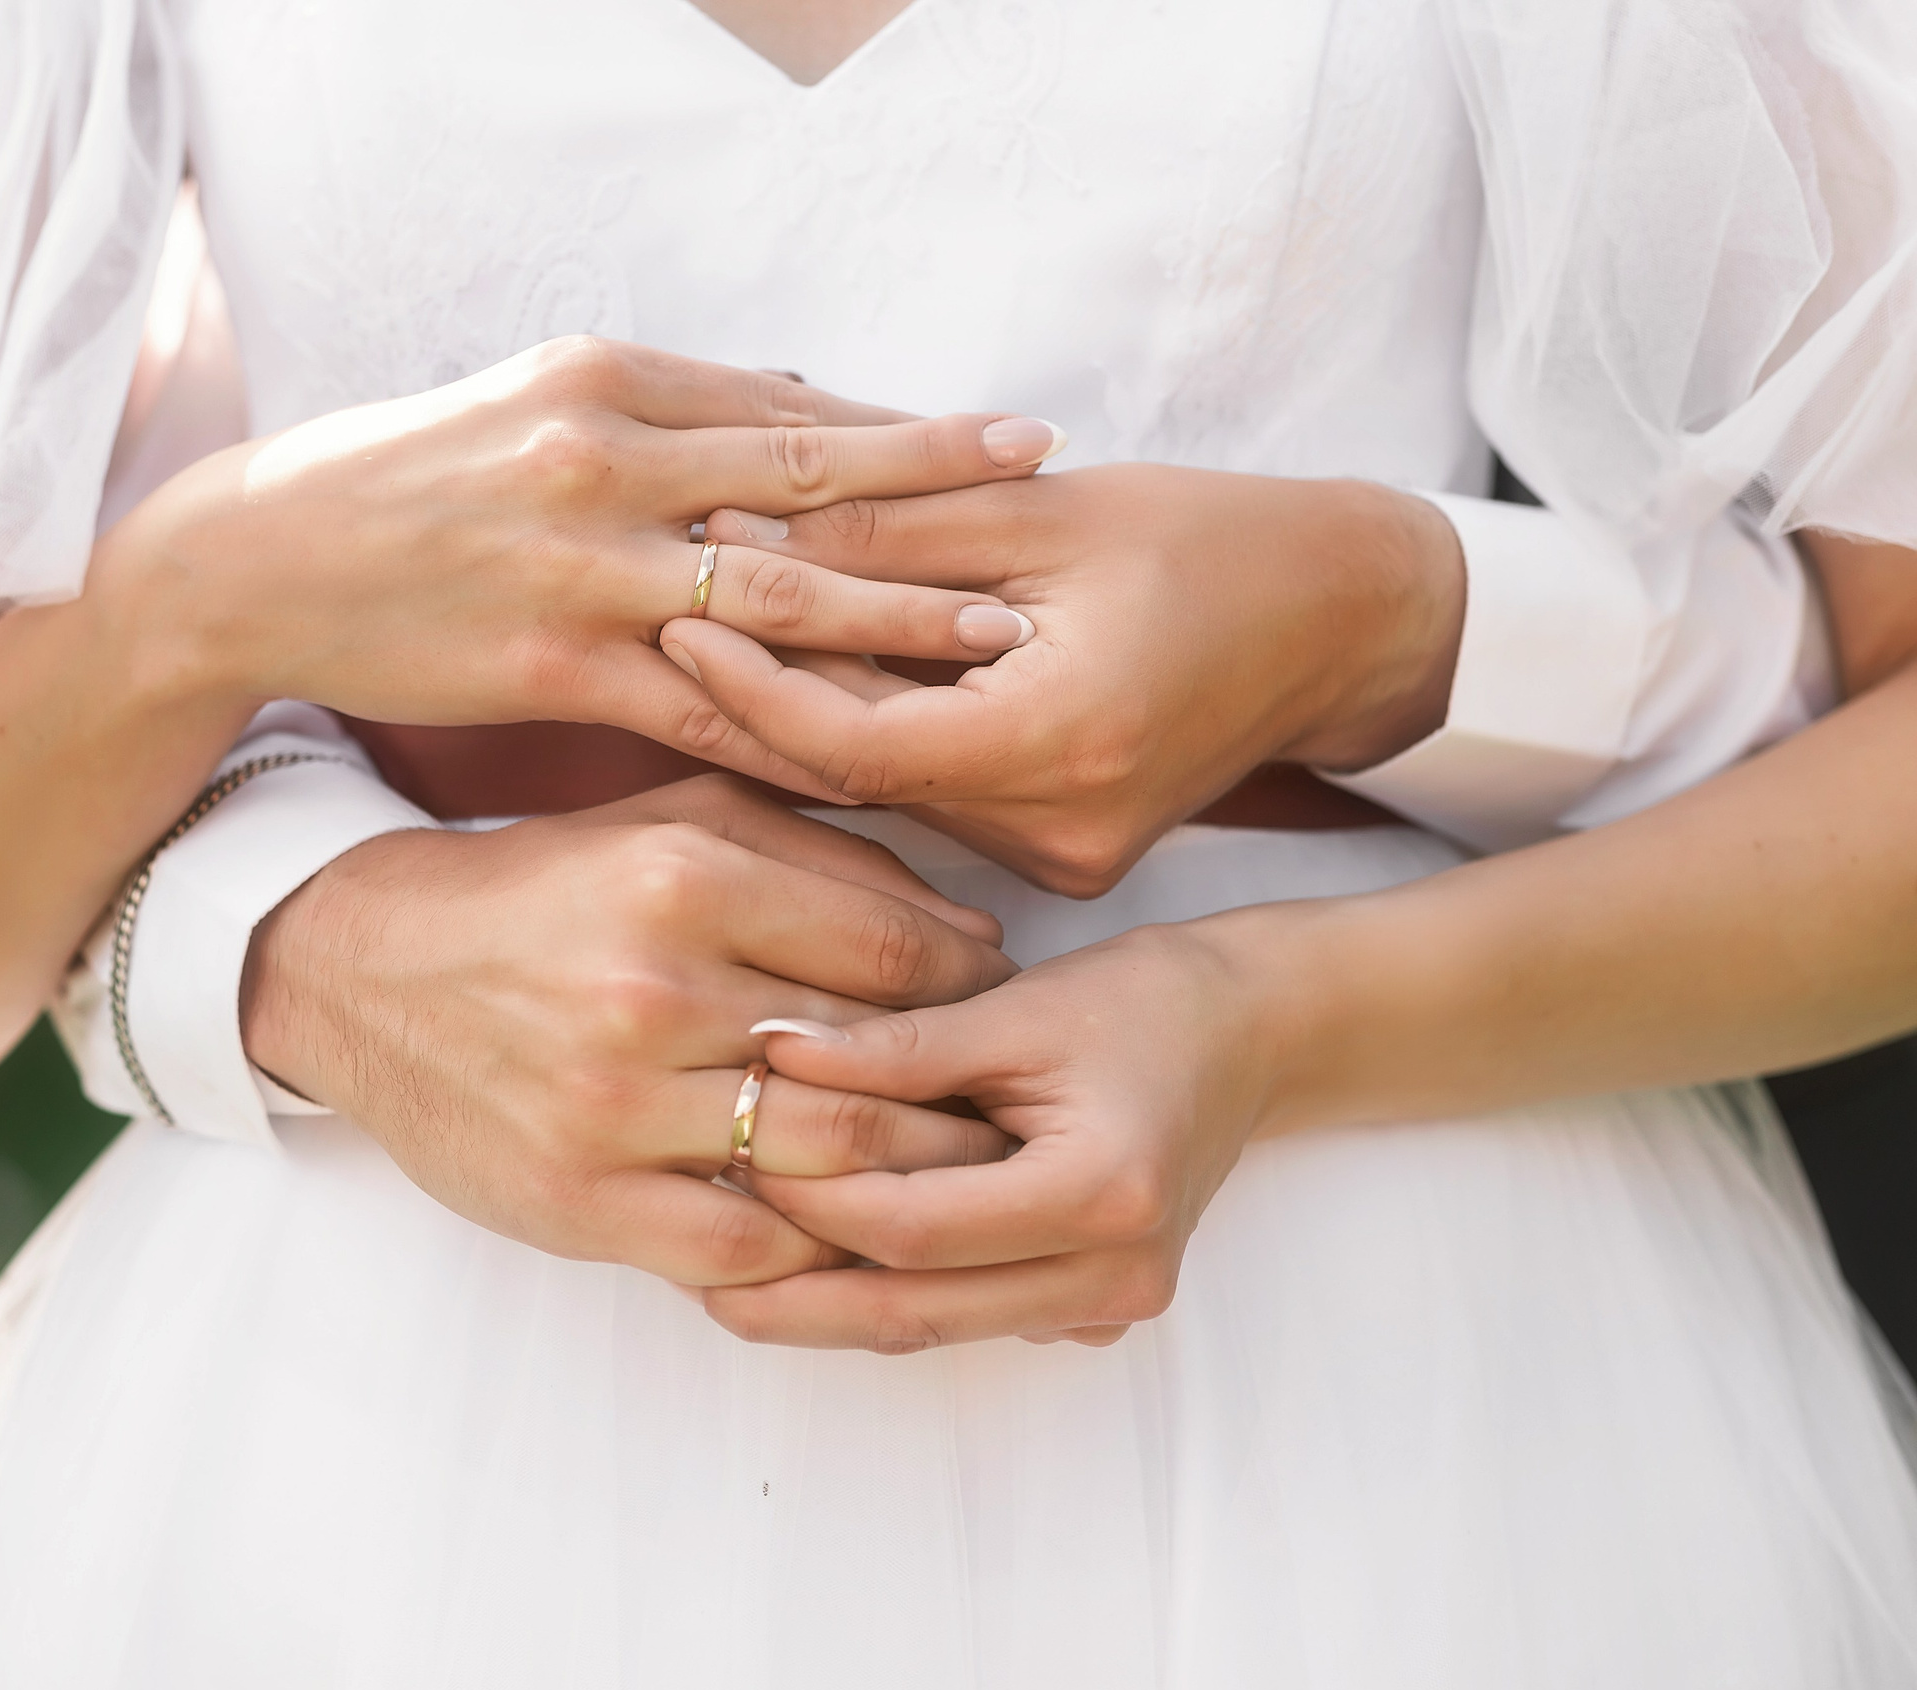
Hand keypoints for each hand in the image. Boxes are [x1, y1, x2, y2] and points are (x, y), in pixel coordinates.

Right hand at [109, 338, 1052, 796]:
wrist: (260, 560)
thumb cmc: (404, 480)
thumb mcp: (533, 403)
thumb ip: (665, 411)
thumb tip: (793, 403)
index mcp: (610, 380)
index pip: (790, 408)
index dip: (908, 433)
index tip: (1012, 445)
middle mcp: (609, 458)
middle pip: (808, 485)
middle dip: (938, 508)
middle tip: (1053, 523)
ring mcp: (582, 565)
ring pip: (773, 598)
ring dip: (896, 622)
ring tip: (1002, 641)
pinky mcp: (554, 666)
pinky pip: (705, 707)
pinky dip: (792, 728)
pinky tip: (870, 755)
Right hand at [240, 776, 1015, 1285]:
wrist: (360, 969)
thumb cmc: (538, 887)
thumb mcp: (664, 819)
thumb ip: (818, 851)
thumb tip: (970, 926)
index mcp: (680, 876)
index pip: (895, 953)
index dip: (975, 988)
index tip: (1003, 1006)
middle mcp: (650, 991)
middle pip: (877, 1069)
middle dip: (963, 1094)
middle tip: (1008, 1105)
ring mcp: (612, 1108)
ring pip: (825, 1166)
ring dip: (908, 1179)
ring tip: (953, 1173)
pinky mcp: (578, 1202)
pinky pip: (743, 1253)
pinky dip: (812, 1250)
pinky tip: (844, 1230)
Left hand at [657, 464, 1462, 889]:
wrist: (1343, 619)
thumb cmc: (1209, 540)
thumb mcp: (1043, 511)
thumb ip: (887, 526)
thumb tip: (734, 521)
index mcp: (1059, 743)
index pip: (854, 740)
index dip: (752, 679)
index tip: (675, 608)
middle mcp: (1057, 828)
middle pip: (858, 773)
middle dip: (760, 689)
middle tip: (664, 612)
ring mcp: (1062, 858)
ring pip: (888, 793)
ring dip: (809, 711)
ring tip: (720, 625)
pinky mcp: (1063, 855)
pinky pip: (934, 799)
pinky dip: (875, 733)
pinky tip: (816, 670)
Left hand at [702, 922, 1272, 1351]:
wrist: (1253, 1034)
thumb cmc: (1144, 1003)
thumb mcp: (1014, 1007)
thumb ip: (893, 1045)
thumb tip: (769, 1048)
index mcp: (1101, 1192)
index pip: (911, 1226)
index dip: (809, 1199)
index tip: (727, 1158)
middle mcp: (1113, 1272)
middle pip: (913, 1309)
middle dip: (794, 1295)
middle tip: (689, 1273)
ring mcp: (1110, 1306)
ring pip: (934, 1328)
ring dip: (830, 1307)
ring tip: (725, 1278)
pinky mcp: (1094, 1310)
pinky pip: (969, 1317)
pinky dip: (891, 1294)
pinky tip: (814, 1266)